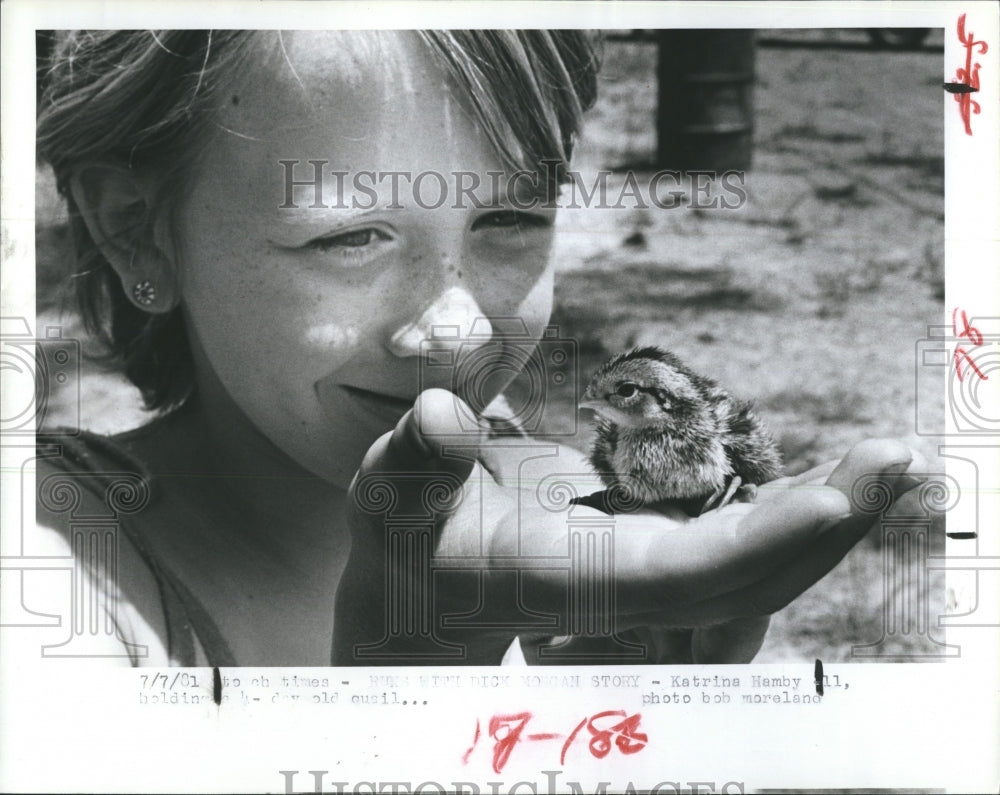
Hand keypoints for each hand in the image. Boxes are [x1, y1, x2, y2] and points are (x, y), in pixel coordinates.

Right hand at [332, 390, 924, 664]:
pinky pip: (733, 553)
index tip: (834, 495)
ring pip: (751, 575)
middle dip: (822, 529)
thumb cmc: (406, 546)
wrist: (424, 600)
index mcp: (566, 582)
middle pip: (744, 584)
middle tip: (890, 459)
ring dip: (816, 526)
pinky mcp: (651, 557)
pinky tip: (816, 480)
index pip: (680, 577)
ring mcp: (643, 583)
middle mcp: (619, 596)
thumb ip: (412, 462)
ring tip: (873, 464)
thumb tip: (442, 414)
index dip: (758, 544)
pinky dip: (780, 520)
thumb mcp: (391, 497)